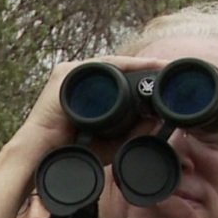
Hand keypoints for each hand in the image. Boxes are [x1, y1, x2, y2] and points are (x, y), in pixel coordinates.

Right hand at [10, 54, 163, 161]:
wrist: (45, 153)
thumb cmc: (73, 148)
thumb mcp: (111, 140)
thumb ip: (132, 131)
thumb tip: (158, 121)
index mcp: (87, 93)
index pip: (119, 79)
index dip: (144, 77)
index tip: (168, 80)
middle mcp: (78, 80)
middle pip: (118, 69)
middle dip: (145, 68)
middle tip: (171, 70)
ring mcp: (71, 74)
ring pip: (112, 64)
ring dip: (139, 64)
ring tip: (162, 67)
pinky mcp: (66, 73)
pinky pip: (102, 65)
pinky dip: (124, 64)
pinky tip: (144, 65)